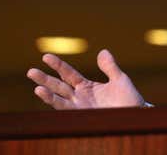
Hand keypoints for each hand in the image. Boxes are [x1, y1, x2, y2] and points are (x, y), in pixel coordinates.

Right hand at [26, 49, 144, 108]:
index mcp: (87, 86)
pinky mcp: (83, 115)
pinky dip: (56, 103)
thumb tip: (102, 51)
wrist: (136, 115)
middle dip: (45, 79)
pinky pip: (67, 109)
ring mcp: (80, 107)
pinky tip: (46, 96)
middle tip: (30, 71)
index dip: (58, 65)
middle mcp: (80, 96)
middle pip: (59, 85)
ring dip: (47, 94)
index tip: (45, 56)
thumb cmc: (129, 99)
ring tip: (36, 87)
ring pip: (60, 98)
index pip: (69, 74)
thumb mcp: (120, 79)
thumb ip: (109, 67)